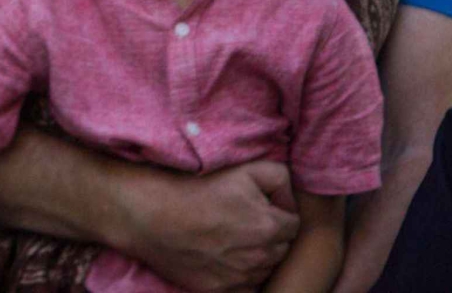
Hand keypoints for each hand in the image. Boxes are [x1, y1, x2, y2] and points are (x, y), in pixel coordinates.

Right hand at [108, 160, 298, 292]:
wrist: (157, 217)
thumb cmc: (202, 190)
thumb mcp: (248, 170)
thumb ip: (281, 179)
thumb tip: (289, 201)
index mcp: (270, 226)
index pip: (294, 226)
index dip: (281, 214)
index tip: (264, 208)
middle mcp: (259, 257)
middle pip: (282, 249)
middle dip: (273, 236)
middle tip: (248, 223)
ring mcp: (239, 277)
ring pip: (265, 270)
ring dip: (259, 257)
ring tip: (237, 240)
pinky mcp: (220, 291)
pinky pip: (247, 288)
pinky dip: (243, 277)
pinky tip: (229, 260)